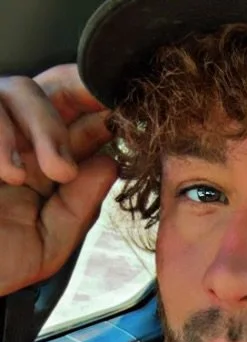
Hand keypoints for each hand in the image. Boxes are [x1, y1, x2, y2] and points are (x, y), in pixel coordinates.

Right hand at [0, 63, 118, 295]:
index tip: (130, 116)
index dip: (104, 110)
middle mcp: (17, 139)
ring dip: (46, 126)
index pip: (79, 120)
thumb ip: (79, 206)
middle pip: (55, 88)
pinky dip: (2, 136)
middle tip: (105, 124)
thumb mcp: (47, 242)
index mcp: (44, 163)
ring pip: (22, 89)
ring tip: (55, 171)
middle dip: (82, 97)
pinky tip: (10, 173)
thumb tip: (111, 163)